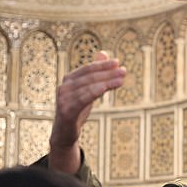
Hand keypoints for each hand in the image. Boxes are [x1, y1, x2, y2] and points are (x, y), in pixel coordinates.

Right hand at [49, 51, 124, 172]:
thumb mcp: (87, 90)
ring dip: (105, 82)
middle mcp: (64, 87)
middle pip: (89, 77)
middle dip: (107, 73)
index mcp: (69, 80)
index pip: (88, 69)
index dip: (102, 65)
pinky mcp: (66, 112)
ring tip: (121, 80)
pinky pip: (82, 99)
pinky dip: (94, 92)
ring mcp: (63, 99)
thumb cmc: (77, 109)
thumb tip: (104, 53)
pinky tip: (106, 89)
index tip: (118, 62)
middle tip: (123, 71)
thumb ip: (95, 73)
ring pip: (87, 87)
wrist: (64, 133)